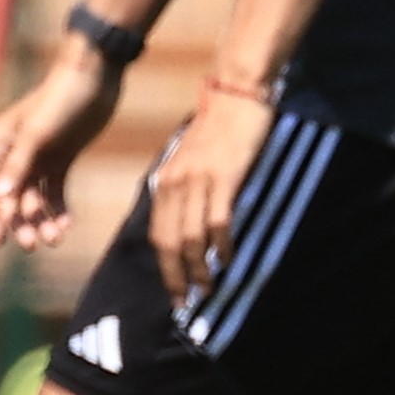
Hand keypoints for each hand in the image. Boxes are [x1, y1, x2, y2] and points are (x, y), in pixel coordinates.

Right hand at [0, 42, 124, 252]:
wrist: (96, 75)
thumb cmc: (62, 99)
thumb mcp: (38, 134)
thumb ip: (18, 165)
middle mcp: (13, 153)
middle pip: (10, 197)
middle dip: (20, 222)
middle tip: (32, 245)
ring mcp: (38, 157)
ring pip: (34, 198)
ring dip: (41, 220)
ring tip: (55, 239)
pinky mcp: (61, 158)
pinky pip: (55, 191)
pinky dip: (59, 209)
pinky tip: (66, 226)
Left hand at [146, 82, 278, 307]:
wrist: (237, 92)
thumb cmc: (220, 128)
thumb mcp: (192, 161)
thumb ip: (187, 190)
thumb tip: (191, 228)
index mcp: (165, 182)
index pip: (157, 235)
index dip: (165, 268)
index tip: (174, 292)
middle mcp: (174, 183)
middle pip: (168, 242)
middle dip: (176, 276)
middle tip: (186, 301)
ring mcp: (197, 181)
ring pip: (191, 237)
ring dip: (199, 267)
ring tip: (207, 287)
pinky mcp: (223, 177)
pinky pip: (218, 220)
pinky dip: (221, 244)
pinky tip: (227, 258)